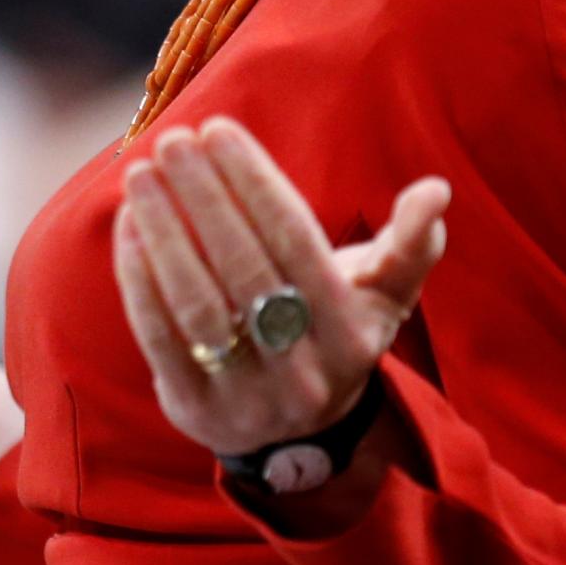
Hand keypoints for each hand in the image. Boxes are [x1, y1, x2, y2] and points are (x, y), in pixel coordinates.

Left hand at [112, 117, 449, 458]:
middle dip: (205, 196)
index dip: (255, 182)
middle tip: (175, 139)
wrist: (300, 434)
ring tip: (143, 173)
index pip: (296, 241)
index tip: (219, 130)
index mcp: (351, 332)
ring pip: (197, 304)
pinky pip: (160, 338)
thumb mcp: (385, 294)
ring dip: (165, 232)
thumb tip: (435, 191)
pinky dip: (139, 278)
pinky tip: (129, 226)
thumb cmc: (339, 330)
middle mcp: (301, 369)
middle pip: (244, 268)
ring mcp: (246, 395)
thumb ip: (411, 242)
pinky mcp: (195, 410)